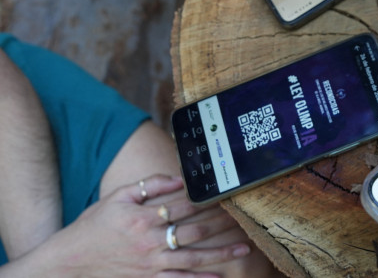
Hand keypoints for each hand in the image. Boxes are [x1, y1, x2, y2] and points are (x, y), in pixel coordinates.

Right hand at [29, 175, 249, 276]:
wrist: (69, 262)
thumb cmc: (93, 226)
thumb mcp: (117, 198)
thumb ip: (148, 186)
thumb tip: (178, 179)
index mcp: (143, 219)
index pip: (183, 206)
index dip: (207, 199)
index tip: (227, 194)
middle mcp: (150, 243)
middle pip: (194, 232)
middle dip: (222, 225)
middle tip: (243, 218)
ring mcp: (151, 264)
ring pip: (193, 259)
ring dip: (221, 254)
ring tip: (243, 247)